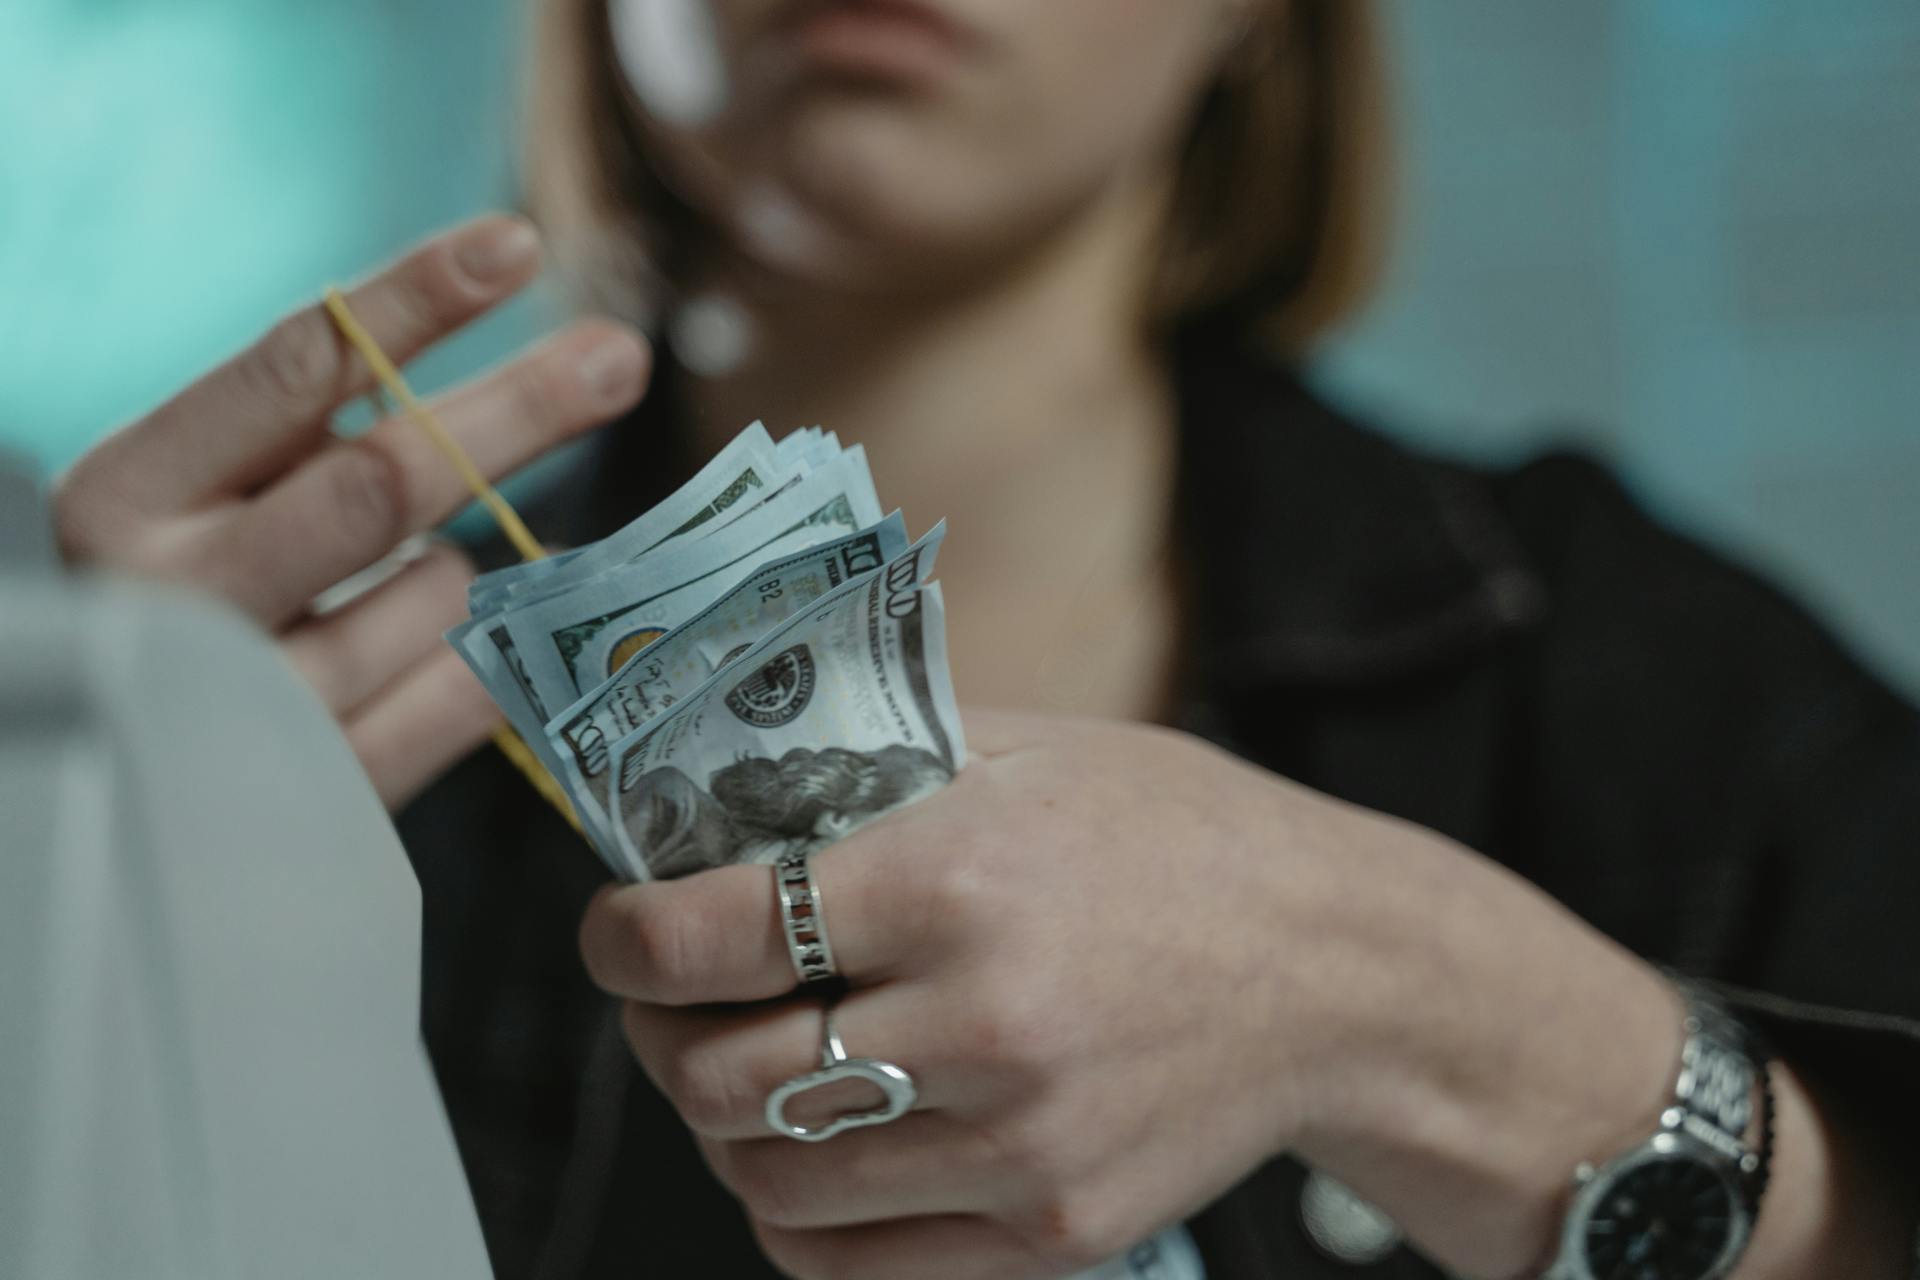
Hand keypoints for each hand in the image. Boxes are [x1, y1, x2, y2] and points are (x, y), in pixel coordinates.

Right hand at [53, 216, 650, 807]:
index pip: (296, 370)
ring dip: (470, 568)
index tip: (516, 245)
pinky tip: (500, 637)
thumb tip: (514, 388)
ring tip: (429, 584)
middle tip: (615, 360)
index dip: (414, 299)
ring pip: (437, 592)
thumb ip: (312, 434)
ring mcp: (250, 704)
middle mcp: (180, 594)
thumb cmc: (178, 594)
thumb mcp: (201, 494)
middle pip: (387, 479)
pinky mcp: (321, 790)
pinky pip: (464, 697)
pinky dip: (503, 651)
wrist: (102, 758)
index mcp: (134, 489)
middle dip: (517, 412)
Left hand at [580, 710, 1683, 1278]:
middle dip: (657, 1037)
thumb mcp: (1033, 749)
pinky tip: (819, 1147)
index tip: (617, 925)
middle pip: (715, 1081)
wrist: (1340, 971)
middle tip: (671, 1000)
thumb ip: (874, 755)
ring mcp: (1019, 1148)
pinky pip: (852, 1264)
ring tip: (746, 1067)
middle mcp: (981, 1025)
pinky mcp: (1052, 1230)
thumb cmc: (1180, 838)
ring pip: (768, 1184)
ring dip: (722, 1128)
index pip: (705, 937)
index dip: (620, 935)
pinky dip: (798, 1214)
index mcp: (958, 880)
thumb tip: (721, 774)